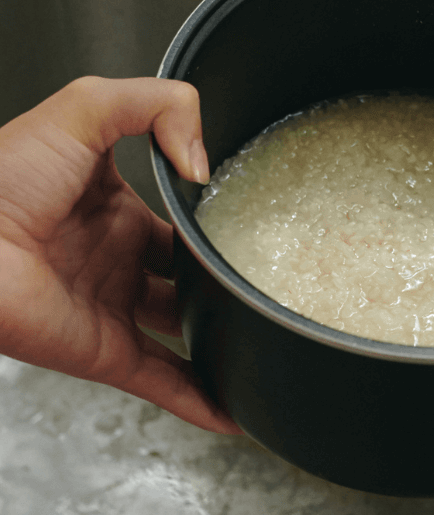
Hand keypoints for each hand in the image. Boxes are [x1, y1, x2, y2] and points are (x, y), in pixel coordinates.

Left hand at [0, 77, 239, 433]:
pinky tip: (236, 407)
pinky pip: (164, 382)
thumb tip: (205, 163)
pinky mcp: (104, 351)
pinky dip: (202, 399)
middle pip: (189, 275)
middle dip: (225, 278)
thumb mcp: (82, 109)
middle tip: (270, 276)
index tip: (253, 216)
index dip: (214, 215)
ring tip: (267, 340)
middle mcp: (114, 258)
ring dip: (222, 340)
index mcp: (111, 204)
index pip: (179, 213)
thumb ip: (156, 107)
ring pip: (184, 331)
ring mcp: (111, 307)